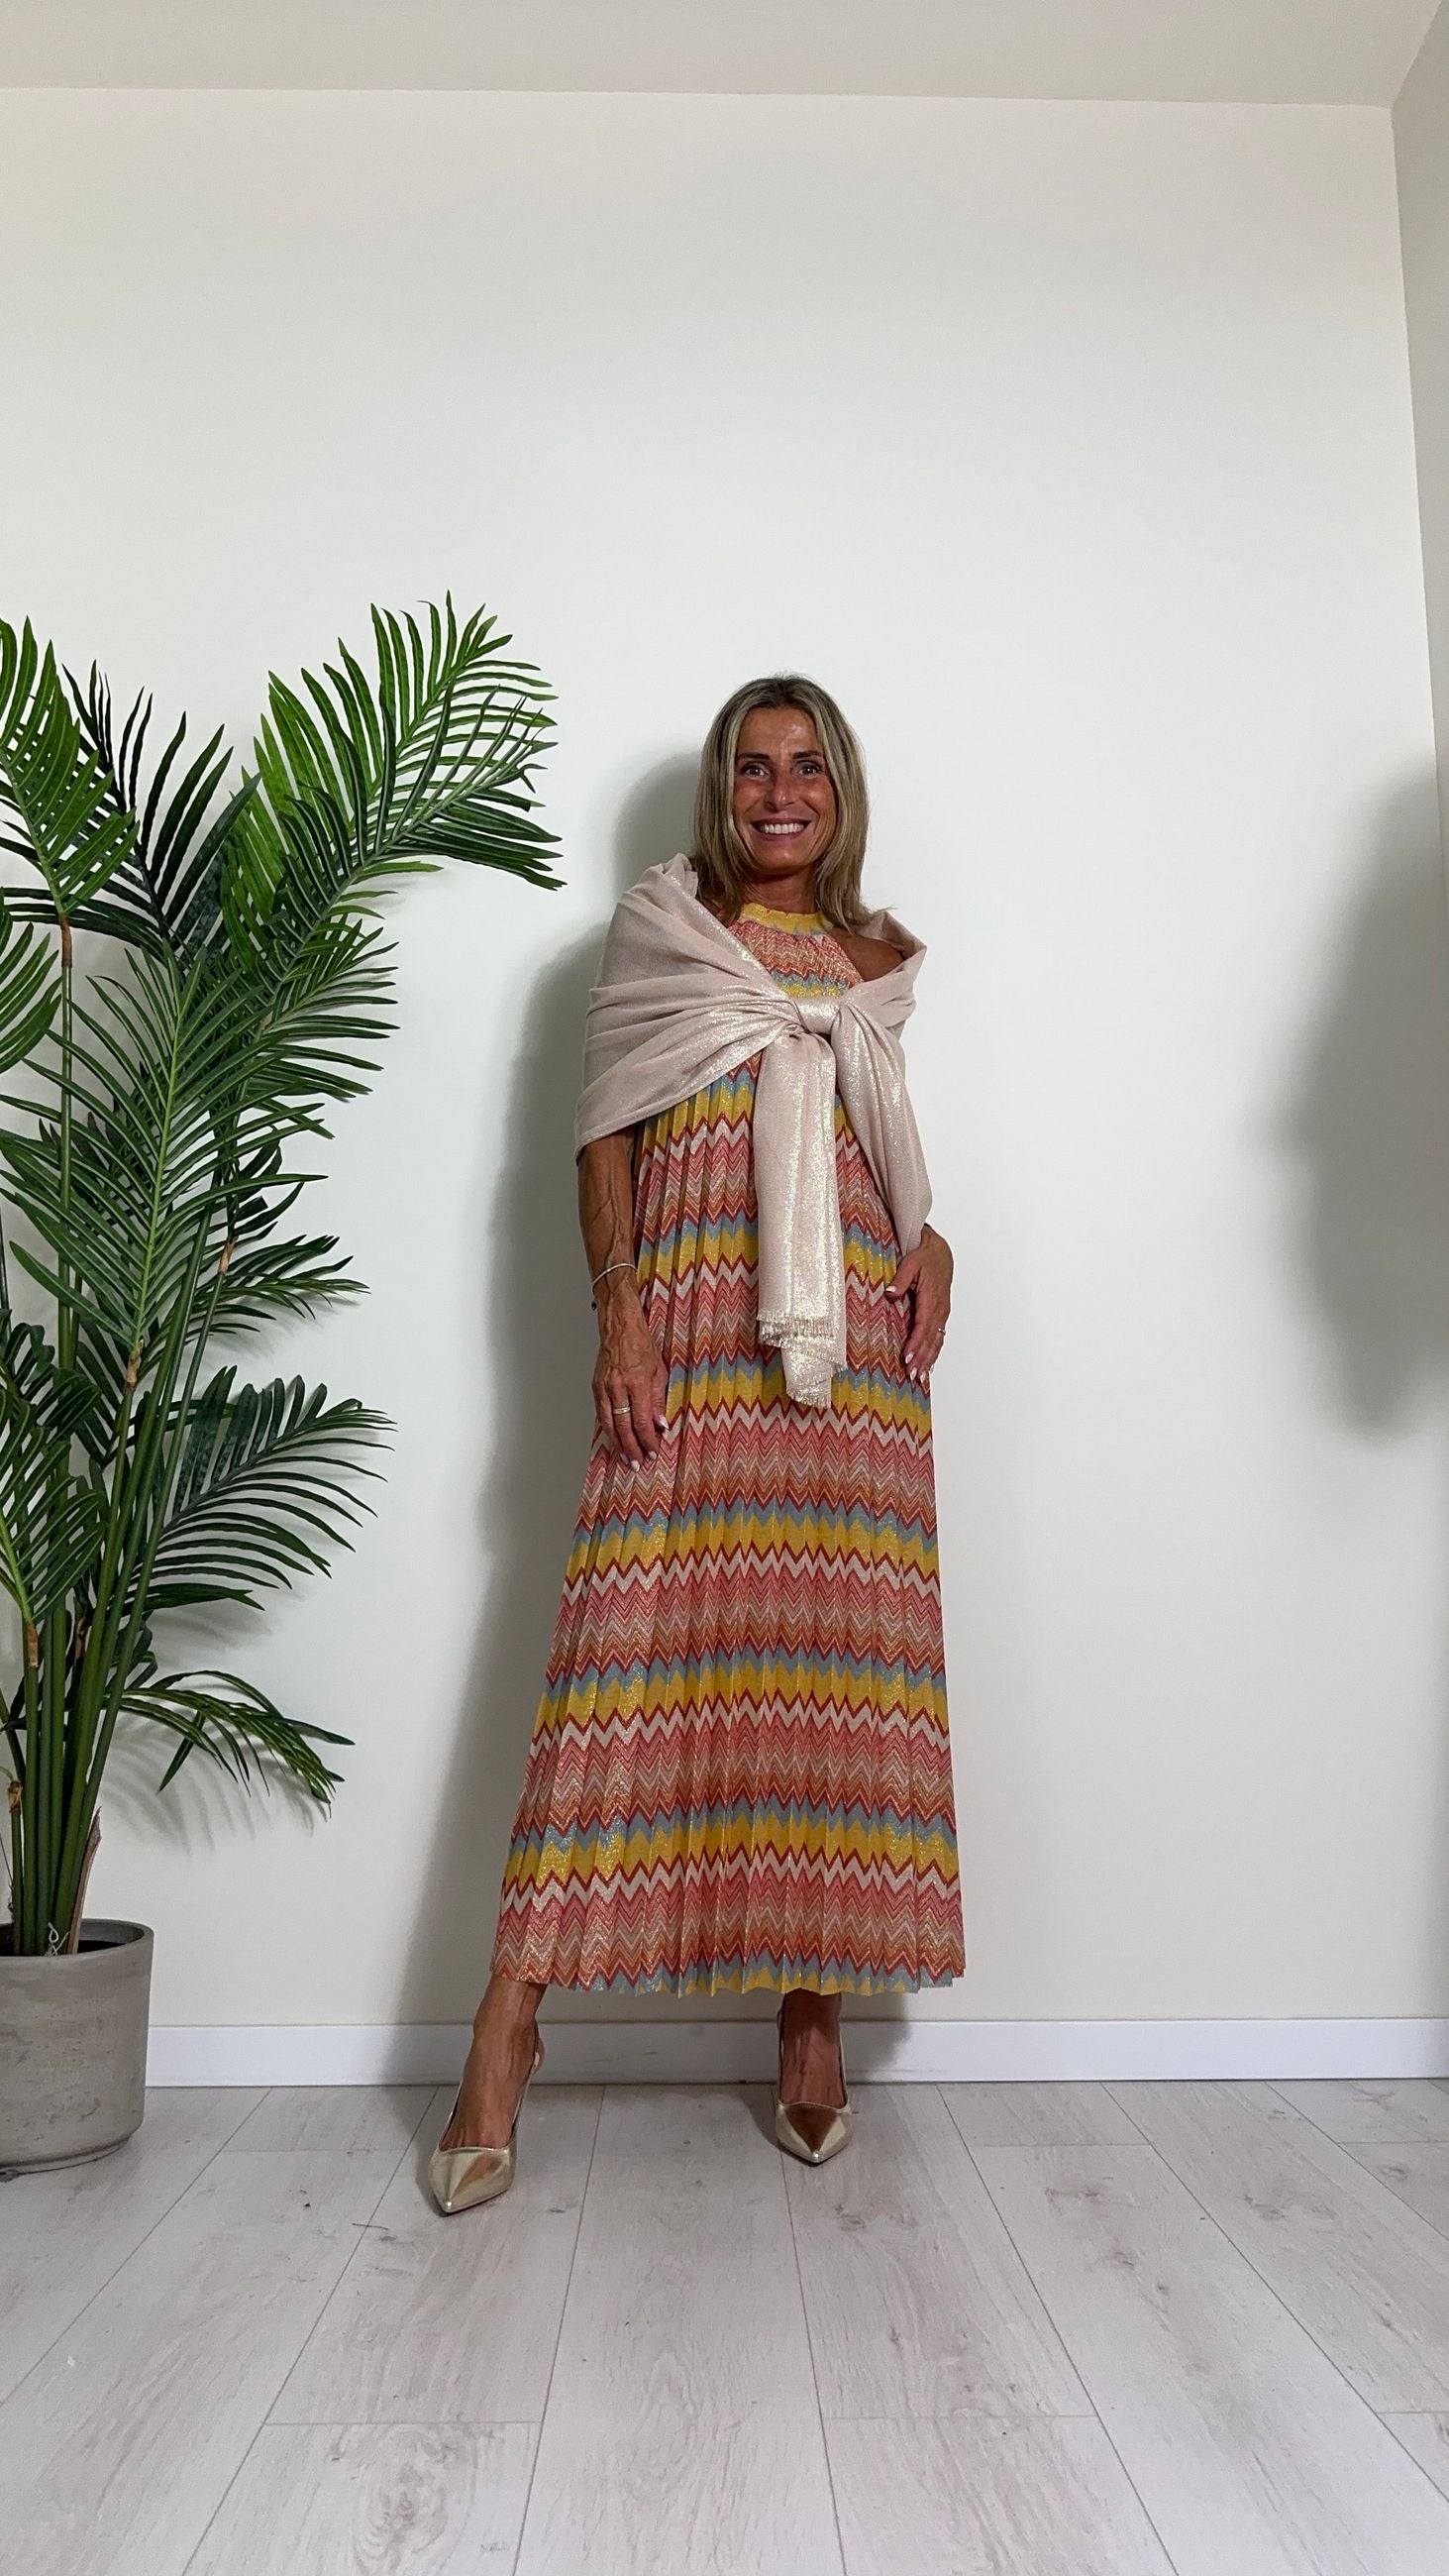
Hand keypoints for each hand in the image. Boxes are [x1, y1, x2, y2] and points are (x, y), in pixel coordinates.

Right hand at [593, 1278, 668, 1463]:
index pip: (642, 1421)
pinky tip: (614, 1439)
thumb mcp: (659, 1371)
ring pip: (610, 1424)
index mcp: (637, 1383)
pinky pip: (602, 1414)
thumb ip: (659, 1400)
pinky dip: (608, 1429)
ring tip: (625, 1458)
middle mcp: (618, 1388)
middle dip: (632, 1448)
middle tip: (637, 1464)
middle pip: (624, 1427)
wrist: (619, 1328)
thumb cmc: (641, 1346)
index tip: (653, 1452)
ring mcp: (604, 1388)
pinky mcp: (596, 1388)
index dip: (647, 1440)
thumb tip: (660, 1424)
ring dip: (618, 1444)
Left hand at [885, 1225, 952, 1383]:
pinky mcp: (941, 1314)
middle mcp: (939, 1309)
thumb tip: (890, 1293)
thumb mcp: (910, 1262)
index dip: (916, 1344)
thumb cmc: (925, 1256)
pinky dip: (934, 1353)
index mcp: (931, 1298)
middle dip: (922, 1359)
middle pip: (931, 1339)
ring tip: (920, 1377)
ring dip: (928, 1360)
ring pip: (937, 1341)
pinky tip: (928, 1365)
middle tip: (912, 1375)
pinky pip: (939, 1337)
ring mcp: (942, 1313)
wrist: (941, 1251)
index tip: (908, 1357)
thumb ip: (900, 1279)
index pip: (923, 1326)